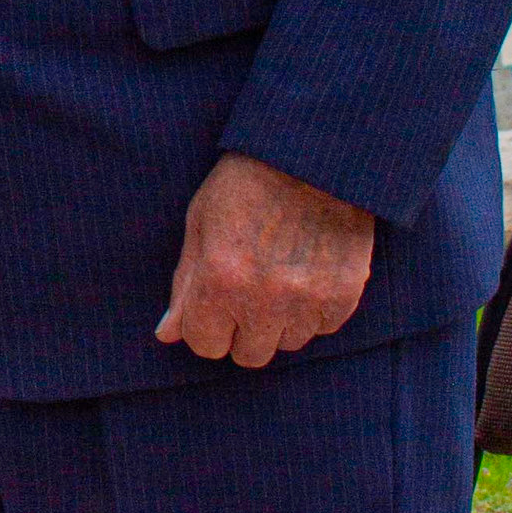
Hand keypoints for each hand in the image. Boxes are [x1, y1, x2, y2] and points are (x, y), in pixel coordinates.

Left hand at [157, 153, 373, 367]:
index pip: (205, 345)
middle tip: (249, 291)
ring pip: (287, 343)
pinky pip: (323, 327)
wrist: (312, 157)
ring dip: (280, 321)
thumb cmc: (245, 184)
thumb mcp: (200, 224)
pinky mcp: (343, 295)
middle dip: (243, 329)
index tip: (215, 305)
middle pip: (248, 355)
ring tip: (281, 274)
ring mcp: (307, 301)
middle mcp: (263, 300)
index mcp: (219, 281)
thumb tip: (167, 334)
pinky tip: (308, 271)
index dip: (207, 326)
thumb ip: (185, 284)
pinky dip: (314, 309)